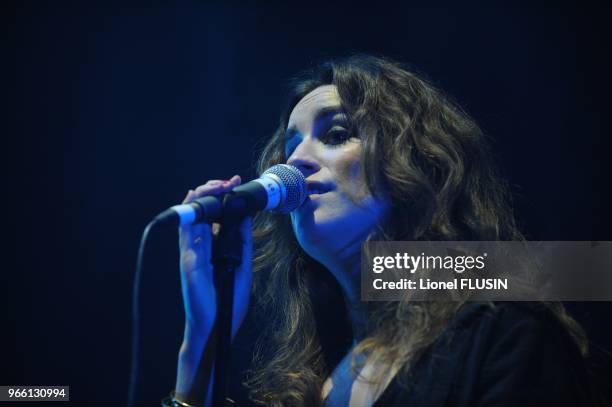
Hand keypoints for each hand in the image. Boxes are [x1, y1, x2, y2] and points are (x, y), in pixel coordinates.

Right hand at [178, 175, 252, 343]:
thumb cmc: (227, 299)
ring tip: (217, 185)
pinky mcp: (189, 263)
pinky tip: (202, 203)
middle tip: (227, 181)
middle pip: (200, 211)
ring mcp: (191, 254)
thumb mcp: (241, 263)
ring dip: (202, 198)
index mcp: (210, 247)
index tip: (236, 182)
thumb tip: (246, 216)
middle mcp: (197, 247)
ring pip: (191, 218)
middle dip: (212, 191)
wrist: (218, 325)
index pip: (212, 214)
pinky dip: (193, 217)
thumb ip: (242, 240)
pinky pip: (188, 235)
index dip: (222, 196)